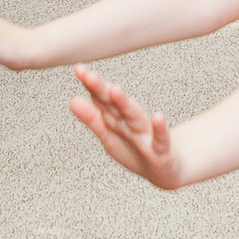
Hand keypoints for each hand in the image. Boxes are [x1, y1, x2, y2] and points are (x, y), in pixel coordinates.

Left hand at [69, 65, 182, 188]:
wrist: (165, 170)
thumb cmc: (135, 149)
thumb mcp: (109, 135)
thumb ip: (93, 118)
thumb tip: (72, 100)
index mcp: (117, 117)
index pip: (102, 99)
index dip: (91, 85)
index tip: (78, 69)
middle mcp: (131, 121)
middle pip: (115, 105)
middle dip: (103, 90)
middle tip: (89, 76)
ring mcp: (147, 135)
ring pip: (135, 118)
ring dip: (126, 104)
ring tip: (115, 90)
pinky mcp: (161, 151)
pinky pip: (160, 140)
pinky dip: (159, 129)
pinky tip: (158, 117)